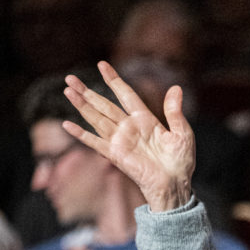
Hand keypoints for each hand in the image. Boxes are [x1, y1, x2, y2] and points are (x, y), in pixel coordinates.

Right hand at [62, 61, 195, 211]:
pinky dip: (82, 134)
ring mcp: (121, 141)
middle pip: (104, 104)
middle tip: (70, 77)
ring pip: (97, 118)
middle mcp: (129, 128)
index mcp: (145, 120)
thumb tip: (176, 87)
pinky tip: (67, 124)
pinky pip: (95, 142)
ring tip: (67, 90)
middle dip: (88, 91)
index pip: (125, 95)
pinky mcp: (116, 155)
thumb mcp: (182, 132)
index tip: (102, 65)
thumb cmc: (181, 161)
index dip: (113, 80)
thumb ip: (174, 111)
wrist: (176, 184)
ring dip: (81, 105)